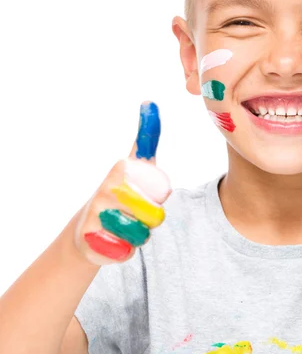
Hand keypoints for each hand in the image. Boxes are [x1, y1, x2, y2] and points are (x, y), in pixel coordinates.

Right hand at [75, 101, 171, 265]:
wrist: (87, 227)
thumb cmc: (120, 191)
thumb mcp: (136, 163)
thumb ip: (147, 137)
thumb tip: (150, 102)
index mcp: (120, 170)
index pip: (161, 193)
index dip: (157, 199)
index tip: (142, 194)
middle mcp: (105, 190)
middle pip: (154, 216)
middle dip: (149, 220)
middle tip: (135, 213)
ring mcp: (96, 216)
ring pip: (142, 235)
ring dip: (138, 235)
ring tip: (125, 225)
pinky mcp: (90, 243)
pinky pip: (126, 252)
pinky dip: (125, 251)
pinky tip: (114, 241)